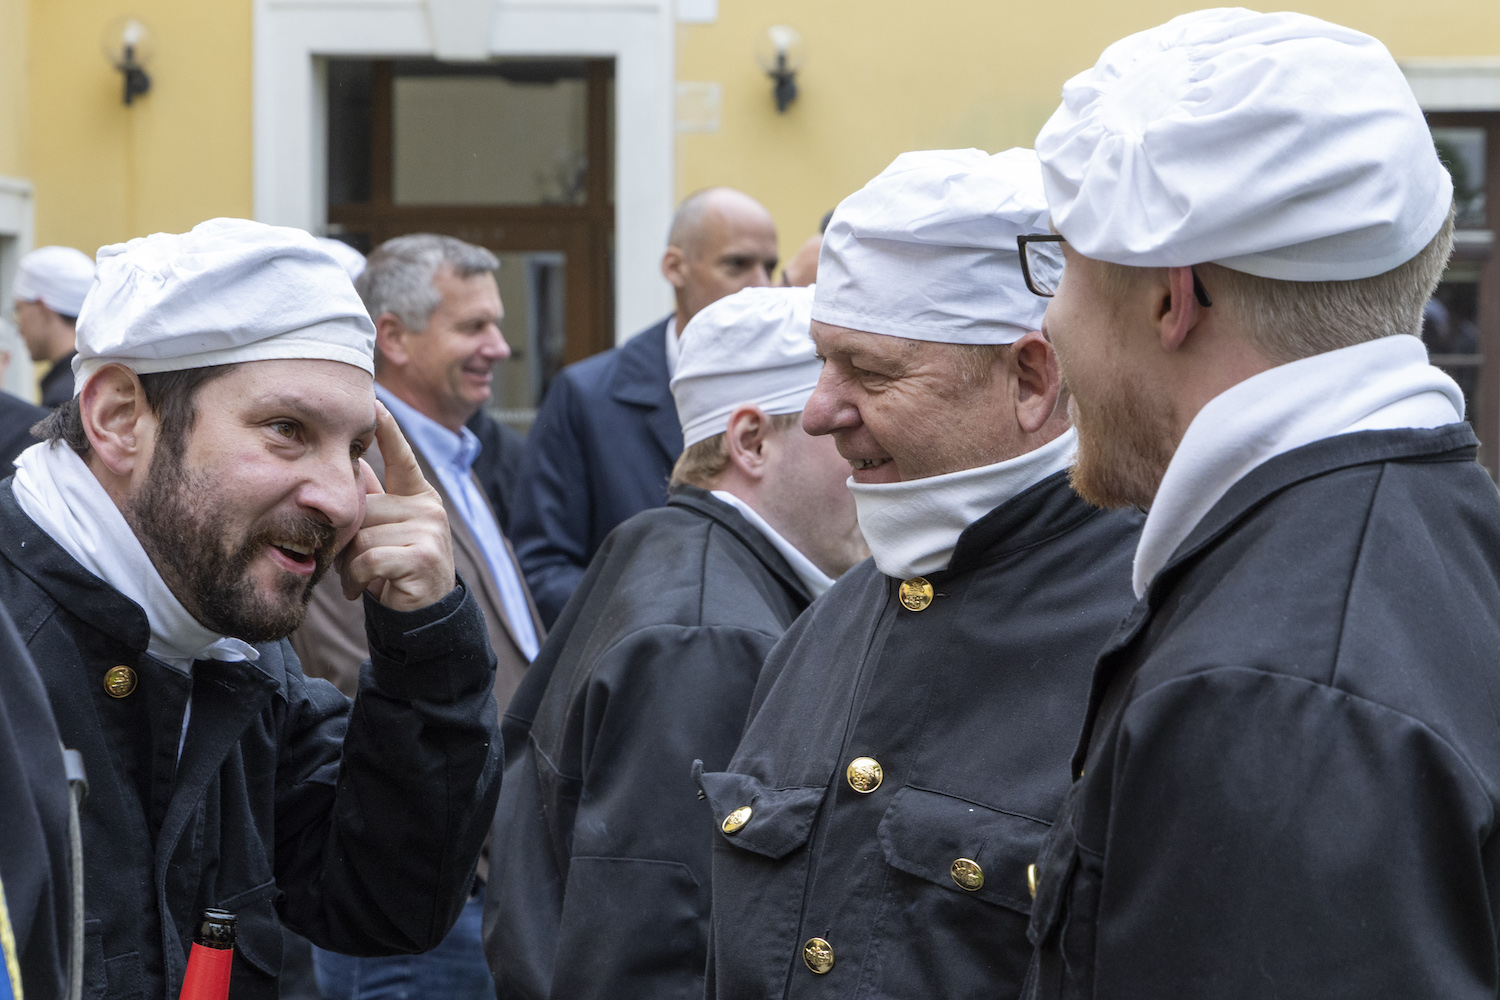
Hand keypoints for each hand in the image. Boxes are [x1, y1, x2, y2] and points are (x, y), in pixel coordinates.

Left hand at [338, 401, 455, 610]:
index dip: (387, 429)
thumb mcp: (384, 532)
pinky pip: (369, 558)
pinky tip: (367, 589)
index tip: (374, 401)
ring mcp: (429, 529)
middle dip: (350, 539)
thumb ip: (372, 501)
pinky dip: (358, 579)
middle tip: (355, 563)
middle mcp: (429, 507)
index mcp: (419, 496)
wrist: (423, 616)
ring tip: (364, 578)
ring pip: (362, 535)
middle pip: (363, 508)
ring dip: (352, 564)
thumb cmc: (396, 570)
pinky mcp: (423, 555)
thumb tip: (350, 466)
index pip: (401, 457)